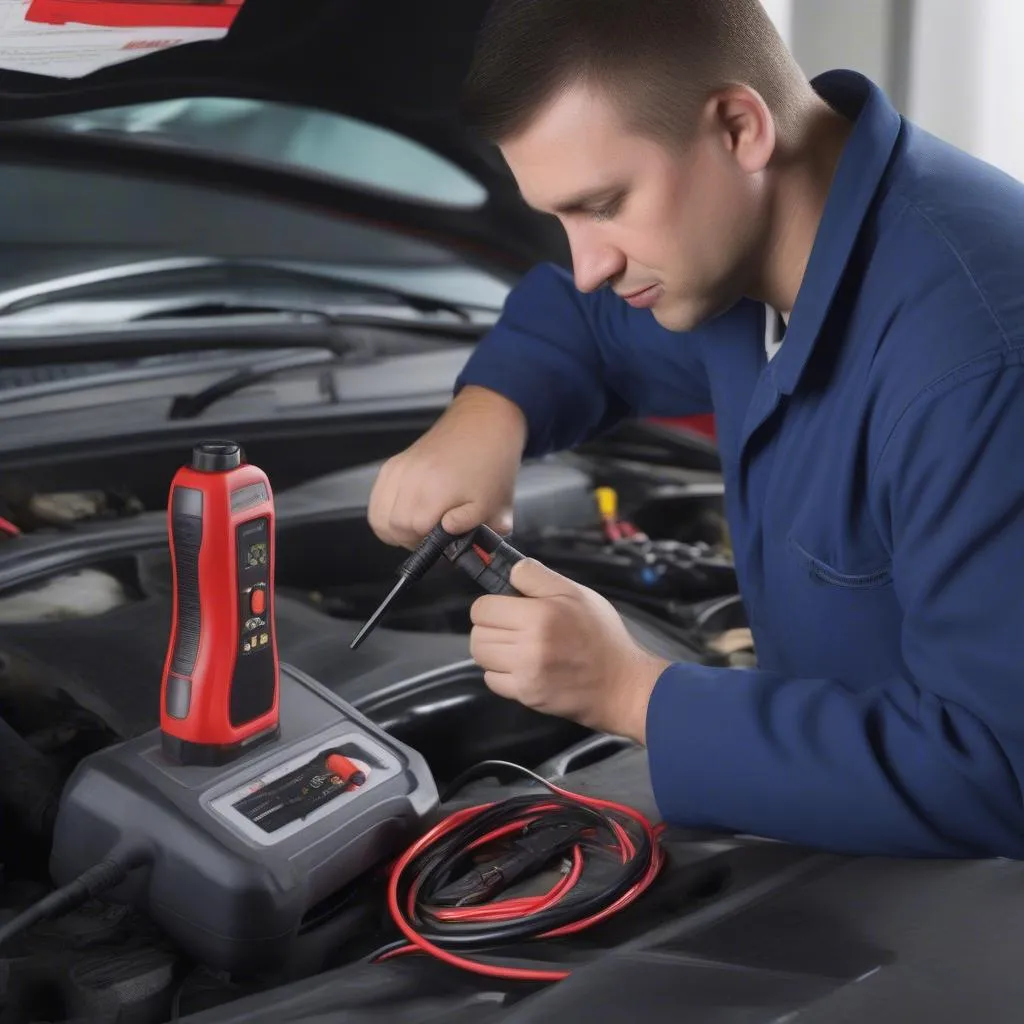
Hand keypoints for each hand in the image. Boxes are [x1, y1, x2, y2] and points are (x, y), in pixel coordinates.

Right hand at [368, 386, 526, 548]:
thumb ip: (471, 531)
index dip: (426, 544)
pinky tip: (406, 511)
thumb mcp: (494, 506)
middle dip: (410, 538)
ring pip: (378, 515)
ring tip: (418, 526)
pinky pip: (376, 498)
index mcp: (434, 491)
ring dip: (395, 527)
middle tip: (431, 536)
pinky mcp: (392, 464)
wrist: (484, 424)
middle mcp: (410, 479)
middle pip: (391, 527)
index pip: (411, 532)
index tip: (442, 543)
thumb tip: (447, 543)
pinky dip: (386, 511)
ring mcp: (398, 470)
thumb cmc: (492, 465)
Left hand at [469, 559, 670, 743]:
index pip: (482, 607)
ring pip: (481, 655)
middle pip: (478, 632)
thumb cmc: (601, 636)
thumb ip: (538, 577)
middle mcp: (529, 645)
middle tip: (513, 627)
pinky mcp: (526, 695)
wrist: (621, 685)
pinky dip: (500, 673)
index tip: (508, 608)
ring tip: (516, 646)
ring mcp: (526, 673)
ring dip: (493, 649)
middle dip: (491, 626)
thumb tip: (510, 570)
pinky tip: (521, 666)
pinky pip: (491, 679)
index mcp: (540, 615)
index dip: (493, 604)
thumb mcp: (576, 594)